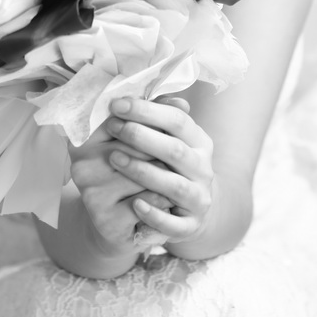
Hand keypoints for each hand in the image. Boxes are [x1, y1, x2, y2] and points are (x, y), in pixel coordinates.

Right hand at [68, 113, 175, 252]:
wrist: (118, 225)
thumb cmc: (129, 175)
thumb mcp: (137, 144)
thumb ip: (156, 117)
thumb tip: (183, 104)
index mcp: (84, 140)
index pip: (120, 119)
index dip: (149, 119)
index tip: (169, 125)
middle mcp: (82, 165)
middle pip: (134, 145)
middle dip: (160, 149)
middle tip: (182, 154)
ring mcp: (92, 194)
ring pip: (142, 173)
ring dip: (164, 175)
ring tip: (175, 178)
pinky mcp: (107, 221)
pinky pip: (145, 204)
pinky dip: (161, 202)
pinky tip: (166, 201)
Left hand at [104, 94, 214, 246]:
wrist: (189, 210)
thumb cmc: (169, 166)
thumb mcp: (168, 139)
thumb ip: (154, 118)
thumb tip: (131, 91)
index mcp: (199, 141)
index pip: (177, 120)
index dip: (147, 110)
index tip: (117, 104)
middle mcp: (203, 168)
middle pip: (174, 150)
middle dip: (141, 136)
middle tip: (112, 127)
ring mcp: (199, 198)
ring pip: (174, 185)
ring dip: (143, 171)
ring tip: (113, 158)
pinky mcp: (190, 226)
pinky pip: (173, 224)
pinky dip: (154, 215)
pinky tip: (134, 205)